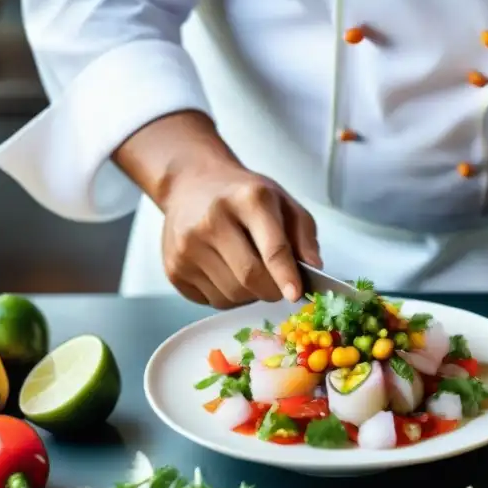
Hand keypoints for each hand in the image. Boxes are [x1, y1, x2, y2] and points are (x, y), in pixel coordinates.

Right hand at [160, 160, 320, 308]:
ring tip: (249, 270)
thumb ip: (304, 234)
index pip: (271, 246)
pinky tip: (227, 272)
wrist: (190, 185)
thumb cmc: (243, 196)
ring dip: (250, 294)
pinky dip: (230, 297)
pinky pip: (213, 301)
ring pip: (232, 295)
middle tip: (278, 285)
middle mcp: (212, 221)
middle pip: (250, 277)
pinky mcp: (173, 268)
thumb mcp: (282, 201)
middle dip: (272, 290)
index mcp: (248, 199)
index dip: (285, 275)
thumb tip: (314, 269)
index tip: (295, 294)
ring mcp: (187, 246)